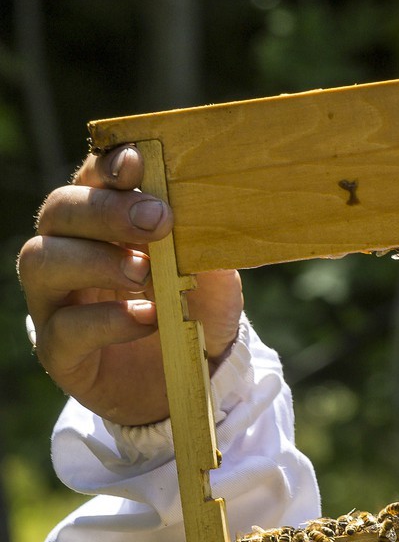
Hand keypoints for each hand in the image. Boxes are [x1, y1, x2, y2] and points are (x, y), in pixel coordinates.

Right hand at [17, 145, 242, 426]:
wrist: (191, 379)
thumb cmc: (195, 312)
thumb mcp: (214, 278)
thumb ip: (208, 248)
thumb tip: (212, 216)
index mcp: (105, 223)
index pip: (92, 179)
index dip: (108, 165)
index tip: (138, 162)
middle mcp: (69, 252)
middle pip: (59, 212)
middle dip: (105, 209)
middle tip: (158, 220)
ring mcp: (55, 301)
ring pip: (41, 261)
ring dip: (96, 259)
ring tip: (145, 272)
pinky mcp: (58, 350)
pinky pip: (64, 328)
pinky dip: (107, 319)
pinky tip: (147, 318)